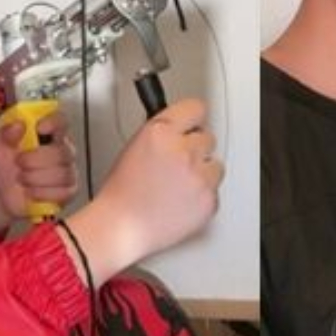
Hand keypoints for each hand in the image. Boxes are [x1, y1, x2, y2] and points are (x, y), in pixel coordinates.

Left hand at [0, 110, 77, 222]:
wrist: (2, 194)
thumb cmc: (6, 167)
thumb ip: (5, 133)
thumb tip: (18, 125)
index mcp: (49, 134)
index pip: (61, 121)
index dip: (53, 123)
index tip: (39, 128)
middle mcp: (62, 151)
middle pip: (61, 151)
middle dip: (35, 160)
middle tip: (19, 162)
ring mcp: (68, 171)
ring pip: (61, 174)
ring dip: (35, 178)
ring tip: (23, 178)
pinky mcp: (68, 191)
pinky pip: (62, 192)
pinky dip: (41, 193)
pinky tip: (32, 191)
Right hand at [68, 98, 222, 280]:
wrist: (120, 227)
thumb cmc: (121, 193)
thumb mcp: (135, 147)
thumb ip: (163, 133)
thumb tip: (182, 129)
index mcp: (161, 132)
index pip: (196, 108)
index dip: (193, 119)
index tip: (193, 124)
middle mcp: (183, 150)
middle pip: (208, 138)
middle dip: (195, 149)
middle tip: (177, 165)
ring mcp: (199, 176)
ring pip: (216, 165)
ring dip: (202, 173)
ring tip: (178, 186)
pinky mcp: (209, 200)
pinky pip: (215, 191)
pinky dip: (202, 197)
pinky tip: (181, 202)